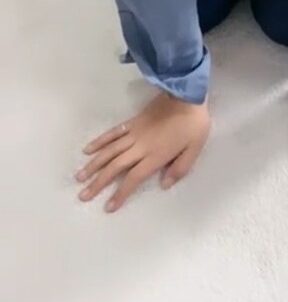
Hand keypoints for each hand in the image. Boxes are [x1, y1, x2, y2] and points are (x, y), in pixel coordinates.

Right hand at [76, 92, 210, 211]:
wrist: (186, 94)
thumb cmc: (193, 124)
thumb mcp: (194, 149)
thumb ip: (180, 169)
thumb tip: (164, 185)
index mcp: (155, 156)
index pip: (133, 178)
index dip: (120, 193)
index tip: (108, 207)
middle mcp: (140, 147)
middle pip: (115, 167)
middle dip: (98, 183)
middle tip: (82, 195)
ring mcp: (133, 133)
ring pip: (109, 151)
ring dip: (93, 165)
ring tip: (79, 177)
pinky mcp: (132, 122)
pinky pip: (112, 133)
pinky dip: (99, 142)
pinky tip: (87, 150)